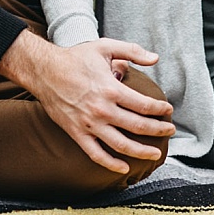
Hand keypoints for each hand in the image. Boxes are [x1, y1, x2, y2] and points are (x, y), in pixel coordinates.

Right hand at [0, 31, 174, 172]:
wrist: (43, 70)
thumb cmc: (75, 58)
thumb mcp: (104, 47)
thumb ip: (132, 51)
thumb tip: (155, 58)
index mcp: (111, 89)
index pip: (145, 105)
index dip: (160, 109)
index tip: (168, 110)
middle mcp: (103, 110)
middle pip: (138, 126)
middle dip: (159, 130)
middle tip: (170, 130)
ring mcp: (89, 124)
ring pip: (121, 145)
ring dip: (142, 151)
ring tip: (155, 153)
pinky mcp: (77, 133)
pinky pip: (96, 154)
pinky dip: (110, 164)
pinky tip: (124, 168)